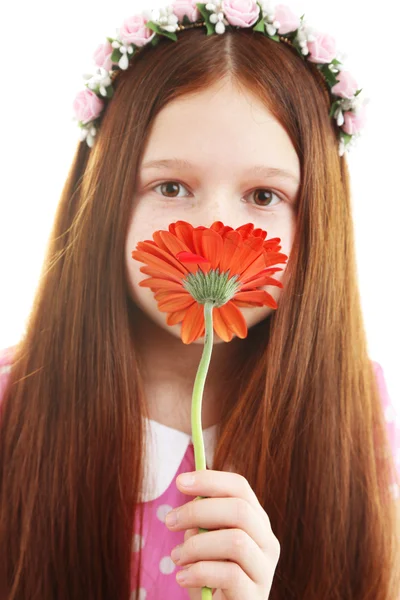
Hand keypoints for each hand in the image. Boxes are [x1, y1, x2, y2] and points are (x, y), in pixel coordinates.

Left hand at [165, 469, 279, 599]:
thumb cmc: (210, 575)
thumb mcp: (204, 542)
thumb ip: (202, 522)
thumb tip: (191, 503)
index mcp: (255, 521)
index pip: (240, 487)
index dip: (210, 480)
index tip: (180, 482)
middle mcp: (267, 541)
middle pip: (239, 510)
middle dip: (198, 511)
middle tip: (169, 521)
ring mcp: (265, 569)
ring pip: (236, 541)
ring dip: (197, 546)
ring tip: (176, 557)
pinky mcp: (255, 595)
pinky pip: (230, 575)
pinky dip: (200, 572)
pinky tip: (183, 577)